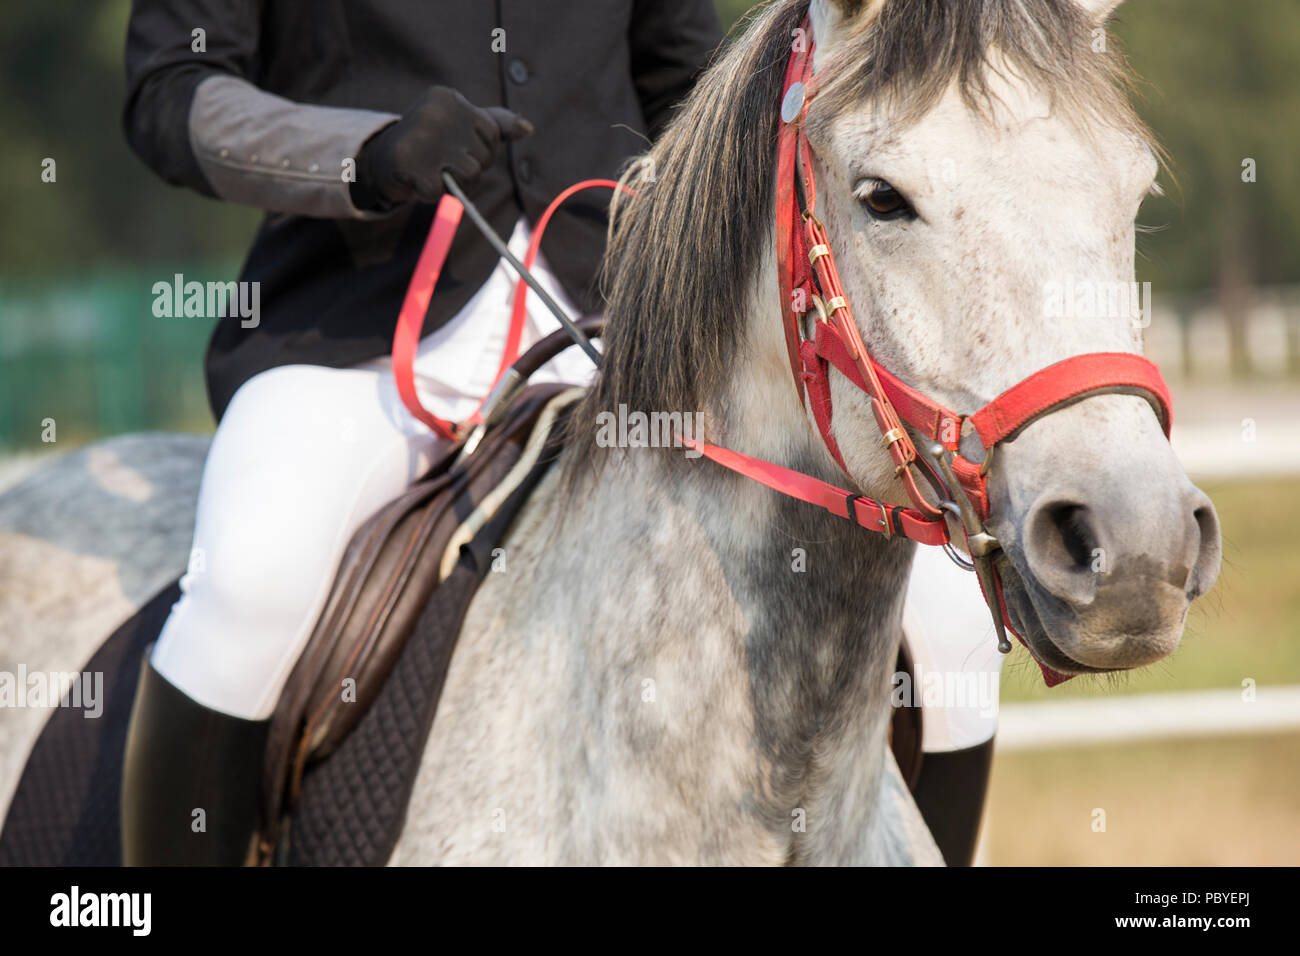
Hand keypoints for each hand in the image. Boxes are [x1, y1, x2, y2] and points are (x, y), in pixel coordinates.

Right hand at [352, 86, 531, 209]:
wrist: (380, 161)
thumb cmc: (429, 145)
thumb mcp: (461, 127)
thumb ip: (494, 125)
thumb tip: (528, 128)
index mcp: (449, 98)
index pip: (492, 135)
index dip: (480, 151)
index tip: (453, 148)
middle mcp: (435, 111)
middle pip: (482, 157)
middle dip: (467, 169)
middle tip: (439, 162)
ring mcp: (421, 136)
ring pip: (470, 175)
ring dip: (454, 184)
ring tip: (432, 172)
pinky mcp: (409, 163)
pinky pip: (441, 192)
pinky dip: (430, 194)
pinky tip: (417, 180)